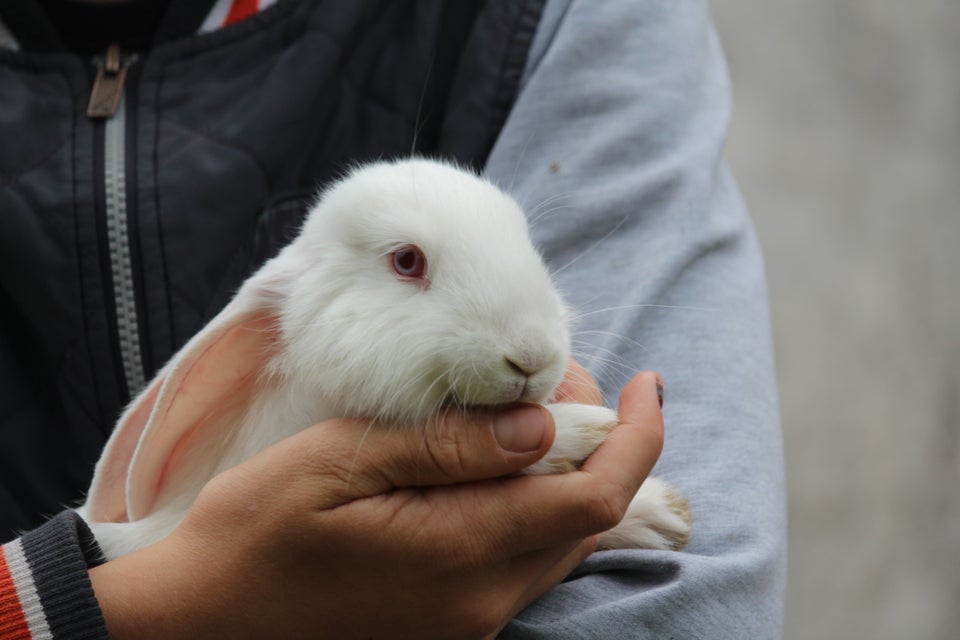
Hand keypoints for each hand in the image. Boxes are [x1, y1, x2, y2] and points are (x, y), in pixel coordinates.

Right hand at [89, 367, 663, 638]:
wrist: (205, 619)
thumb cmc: (255, 532)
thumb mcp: (335, 464)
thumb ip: (444, 447)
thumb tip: (540, 428)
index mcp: (457, 554)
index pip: (592, 500)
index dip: (637, 439)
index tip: (647, 384)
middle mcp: (480, 600)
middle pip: (586, 518)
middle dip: (600, 444)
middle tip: (558, 381)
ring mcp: (468, 620)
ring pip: (559, 541)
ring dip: (569, 474)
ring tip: (529, 413)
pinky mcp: (451, 624)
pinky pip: (523, 561)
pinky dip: (535, 507)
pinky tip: (499, 467)